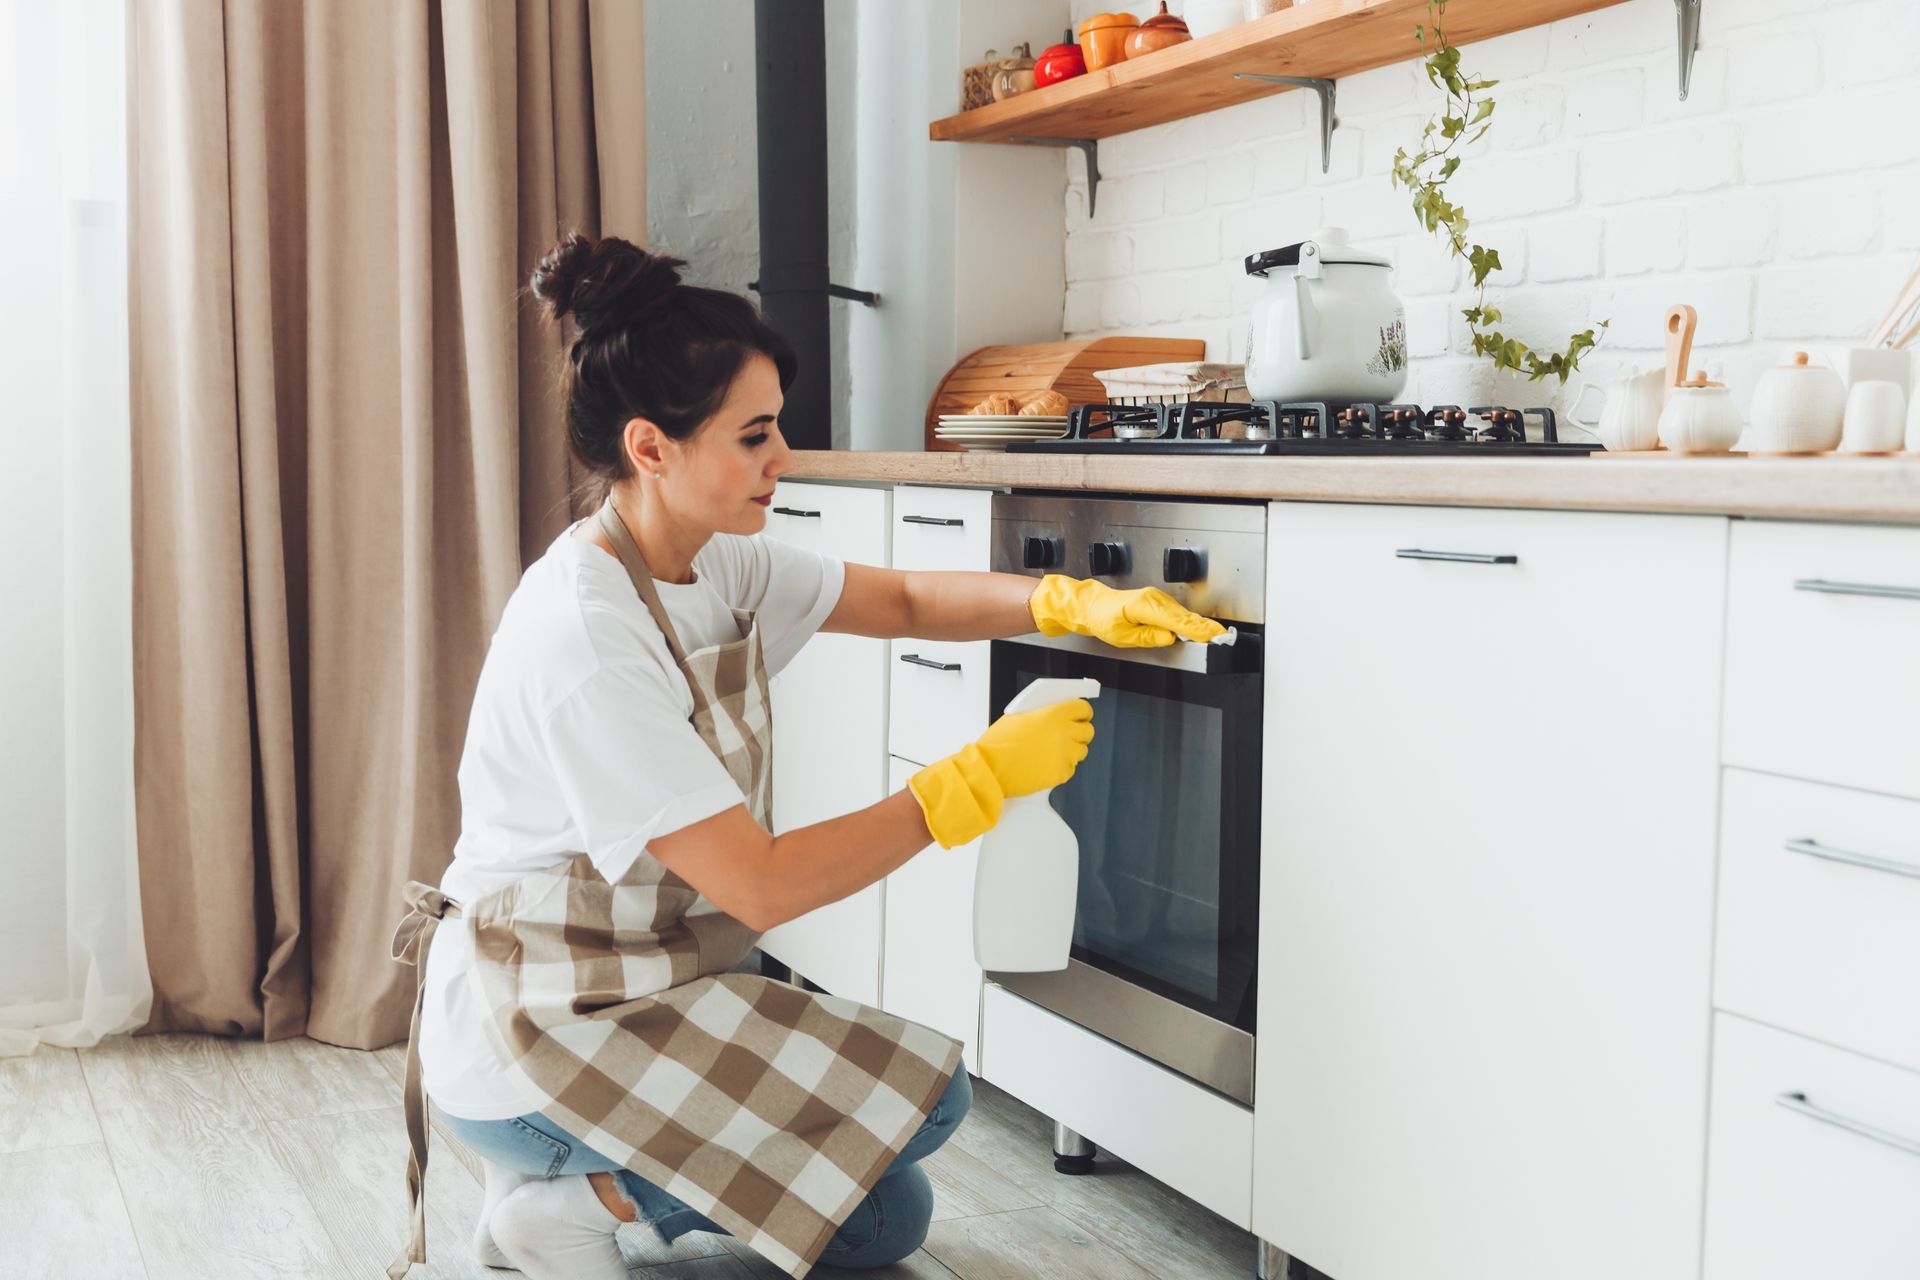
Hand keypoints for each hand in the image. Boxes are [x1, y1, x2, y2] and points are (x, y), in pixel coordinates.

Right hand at [907, 699, 1095, 848]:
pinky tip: (1045, 766)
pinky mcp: (1062, 773)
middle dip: (1080, 733)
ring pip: (1081, 751)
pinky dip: (1061, 767)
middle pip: (1088, 731)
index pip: (1083, 708)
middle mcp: (1064, 732)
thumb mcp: (1019, 716)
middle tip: (1068, 736)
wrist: (990, 768)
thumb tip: (1056, 713)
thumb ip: (1042, 713)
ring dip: (1071, 751)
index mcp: (1054, 713)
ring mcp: (1065, 754)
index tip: (1080, 716)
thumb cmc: (999, 742)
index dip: (1082, 713)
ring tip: (1053, 753)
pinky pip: (1070, 768)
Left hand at [1027, 575, 1225, 647]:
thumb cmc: (1103, 618)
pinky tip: (1202, 631)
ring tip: (1217, 637)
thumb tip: (1169, 638)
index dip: (1197, 630)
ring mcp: (1159, 600)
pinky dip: (1192, 623)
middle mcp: (1155, 599)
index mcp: (1145, 605)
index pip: (1177, 620)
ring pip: (1185, 615)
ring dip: (1201, 626)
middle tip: (1223, 639)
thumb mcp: (1122, 635)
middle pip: (1186, 617)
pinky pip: (1180, 615)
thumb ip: (1148, 636)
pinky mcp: (1161, 604)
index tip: (1213, 636)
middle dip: (1205, 628)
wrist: (1093, 606)